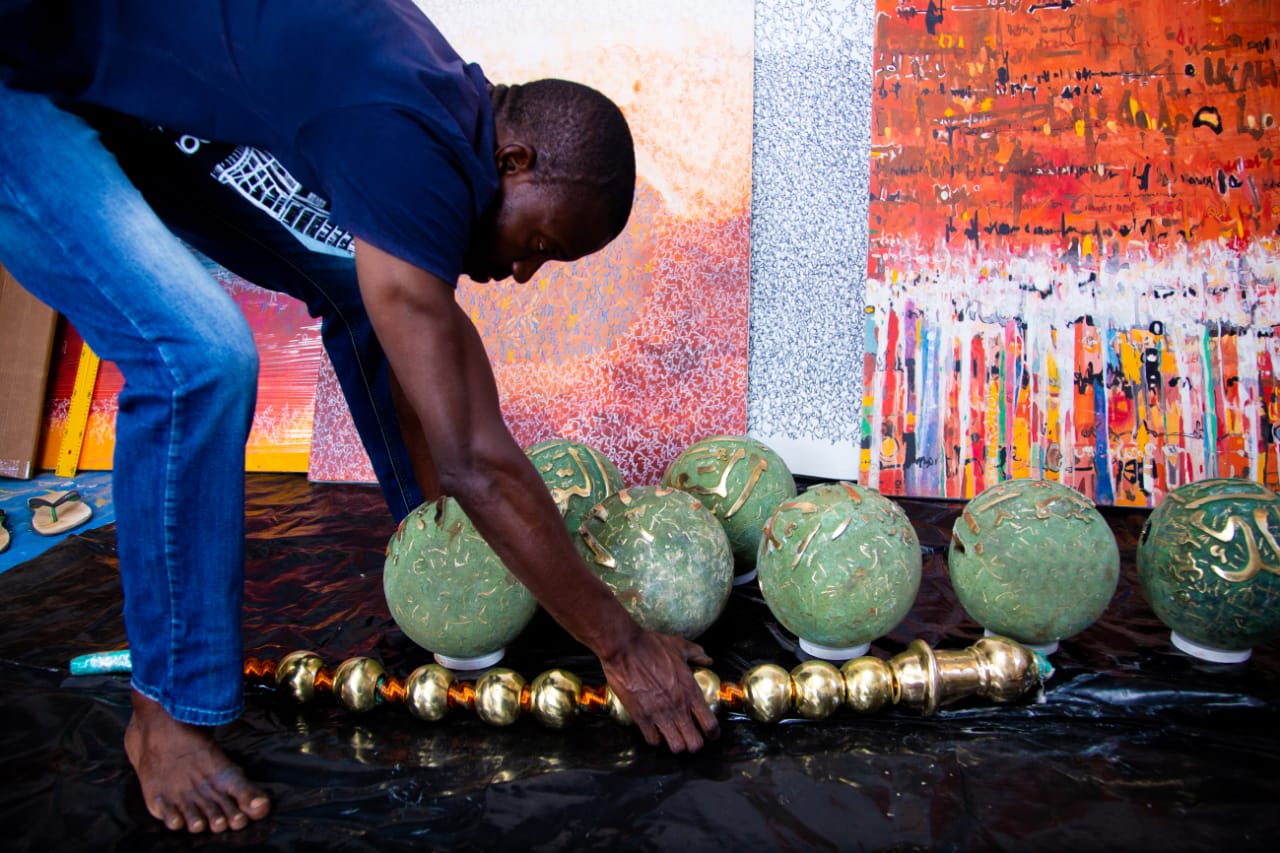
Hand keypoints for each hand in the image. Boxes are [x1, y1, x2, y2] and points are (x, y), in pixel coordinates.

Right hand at [598, 629, 719, 752]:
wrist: (625, 648)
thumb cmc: (653, 646)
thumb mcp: (680, 646)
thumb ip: (697, 654)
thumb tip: (708, 659)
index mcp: (691, 692)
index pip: (710, 725)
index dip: (713, 734)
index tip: (711, 734)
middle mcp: (678, 707)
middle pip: (694, 743)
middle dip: (694, 744)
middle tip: (690, 737)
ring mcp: (659, 714)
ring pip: (676, 747)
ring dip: (676, 744)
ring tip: (673, 737)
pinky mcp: (641, 717)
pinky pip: (653, 740)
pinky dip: (655, 739)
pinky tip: (655, 731)